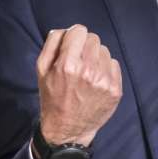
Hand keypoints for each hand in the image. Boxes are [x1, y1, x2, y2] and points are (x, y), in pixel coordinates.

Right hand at [36, 25, 121, 146]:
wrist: (68, 128)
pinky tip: (97, 81)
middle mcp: (88, 70)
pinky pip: (114, 64)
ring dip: (96, 58)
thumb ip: (52, 44)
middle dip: (85, 47)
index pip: (80, 31)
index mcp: (68, 64)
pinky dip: (106, 69)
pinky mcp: (116, 89)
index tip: (72, 47)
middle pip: (94, 39)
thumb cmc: (53, 97)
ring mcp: (105, 80)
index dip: (74, 37)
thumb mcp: (42, 69)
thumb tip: (67, 30)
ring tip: (88, 73)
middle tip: (79, 61)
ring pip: (104, 51)